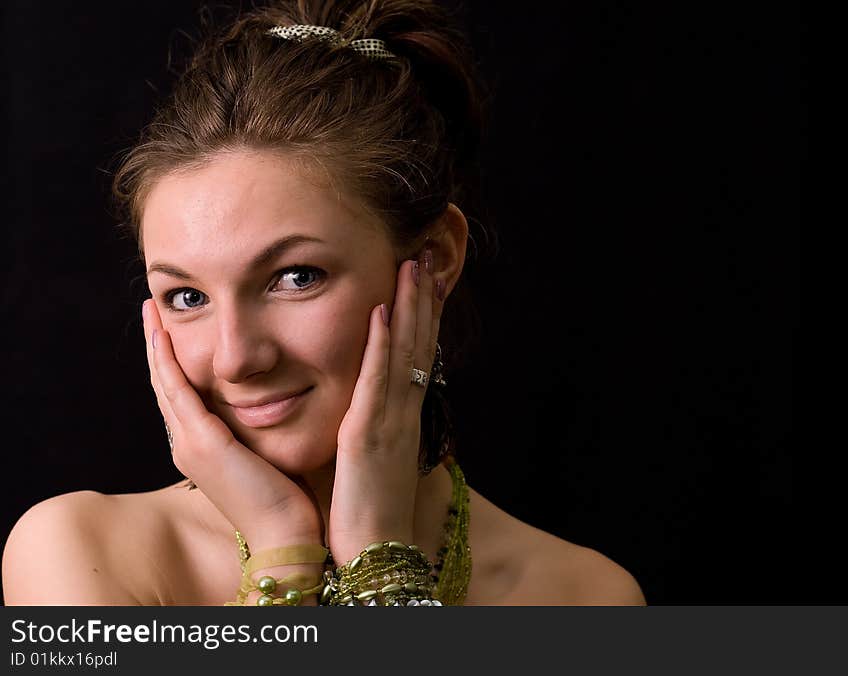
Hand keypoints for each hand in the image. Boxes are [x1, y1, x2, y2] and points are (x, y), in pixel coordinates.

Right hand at [141, 299, 322, 549]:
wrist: (285, 535)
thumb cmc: (286, 500)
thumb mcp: (266, 456)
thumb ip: (257, 432)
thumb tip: (271, 406)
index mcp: (202, 448)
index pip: (181, 395)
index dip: (172, 362)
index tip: (170, 329)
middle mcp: (187, 444)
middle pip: (165, 385)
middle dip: (157, 346)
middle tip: (151, 310)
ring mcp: (189, 444)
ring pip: (165, 383)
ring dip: (156, 345)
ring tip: (151, 312)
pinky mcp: (203, 443)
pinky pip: (178, 391)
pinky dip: (167, 361)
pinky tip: (162, 335)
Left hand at [328, 248, 443, 562]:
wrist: (375, 547)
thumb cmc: (372, 507)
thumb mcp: (380, 457)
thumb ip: (380, 425)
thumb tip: (375, 405)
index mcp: (403, 414)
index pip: (416, 353)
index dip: (423, 315)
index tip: (424, 280)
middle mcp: (403, 409)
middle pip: (418, 343)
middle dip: (422, 298)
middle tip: (425, 256)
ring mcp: (390, 419)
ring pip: (404, 352)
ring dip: (409, 307)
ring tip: (411, 267)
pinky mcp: (368, 432)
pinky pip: (376, 380)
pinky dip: (381, 344)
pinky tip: (382, 311)